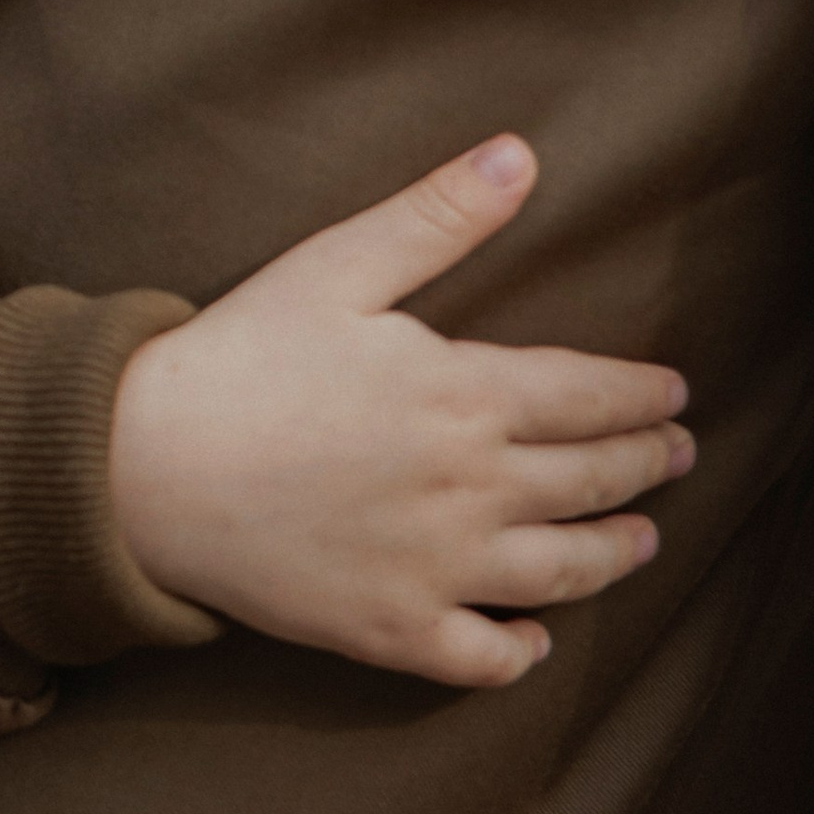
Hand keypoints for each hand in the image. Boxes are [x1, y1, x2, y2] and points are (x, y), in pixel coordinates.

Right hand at [107, 137, 693, 690]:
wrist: (137, 467)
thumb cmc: (235, 359)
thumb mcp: (335, 267)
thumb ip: (436, 215)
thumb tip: (522, 155)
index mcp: (464, 395)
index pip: (594, 396)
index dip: (645, 395)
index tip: (675, 393)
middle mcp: (470, 489)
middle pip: (593, 480)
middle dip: (648, 465)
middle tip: (676, 454)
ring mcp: (434, 568)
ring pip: (563, 572)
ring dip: (616, 552)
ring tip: (641, 538)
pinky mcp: (389, 630)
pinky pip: (482, 658)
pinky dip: (521, 651)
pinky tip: (537, 636)